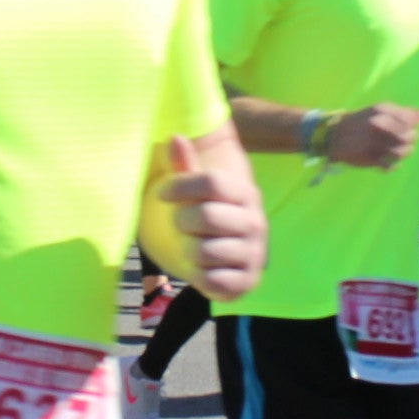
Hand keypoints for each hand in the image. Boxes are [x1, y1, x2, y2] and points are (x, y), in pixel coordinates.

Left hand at [153, 134, 263, 300]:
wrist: (221, 259)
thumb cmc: (201, 218)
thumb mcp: (192, 191)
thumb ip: (184, 167)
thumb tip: (175, 137)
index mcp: (245, 193)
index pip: (212, 182)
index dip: (180, 187)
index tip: (162, 194)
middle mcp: (255, 222)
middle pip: (206, 216)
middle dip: (182, 222)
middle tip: (182, 225)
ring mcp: (254, 254)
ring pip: (204, 250)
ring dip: (188, 250)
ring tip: (193, 247)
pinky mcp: (247, 281)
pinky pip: (211, 280)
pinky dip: (198, 276)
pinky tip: (202, 269)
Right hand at [323, 103, 418, 170]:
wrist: (334, 135)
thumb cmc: (362, 122)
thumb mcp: (381, 111)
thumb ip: (405, 112)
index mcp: (384, 111)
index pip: (413, 120)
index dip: (413, 127)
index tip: (405, 129)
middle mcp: (381, 125)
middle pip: (412, 136)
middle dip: (410, 141)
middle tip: (399, 141)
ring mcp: (376, 142)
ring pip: (404, 152)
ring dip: (403, 154)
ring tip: (395, 152)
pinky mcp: (370, 158)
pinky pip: (391, 166)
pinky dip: (392, 166)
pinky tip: (387, 162)